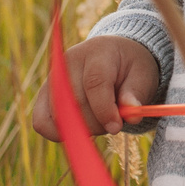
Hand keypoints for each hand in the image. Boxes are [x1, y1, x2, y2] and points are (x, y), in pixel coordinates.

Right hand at [32, 35, 160, 141]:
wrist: (115, 57)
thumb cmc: (130, 68)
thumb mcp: (143, 76)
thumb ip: (136, 95)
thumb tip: (132, 116)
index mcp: (97, 52)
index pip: (94, 82)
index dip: (104, 109)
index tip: (116, 127)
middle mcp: (68, 62)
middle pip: (74, 102)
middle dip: (96, 123)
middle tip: (113, 123)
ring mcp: (52, 78)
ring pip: (56, 116)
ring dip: (80, 129)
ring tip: (99, 120)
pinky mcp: (44, 94)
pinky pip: (41, 122)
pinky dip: (60, 133)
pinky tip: (81, 127)